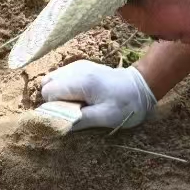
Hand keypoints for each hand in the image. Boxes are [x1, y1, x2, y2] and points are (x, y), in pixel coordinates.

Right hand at [39, 61, 155, 130]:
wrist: (142, 87)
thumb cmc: (127, 104)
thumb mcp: (105, 118)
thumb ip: (79, 120)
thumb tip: (56, 124)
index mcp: (81, 81)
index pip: (48, 92)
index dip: (55, 106)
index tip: (71, 114)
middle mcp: (76, 69)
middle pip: (47, 83)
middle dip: (55, 100)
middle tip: (76, 109)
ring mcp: (79, 65)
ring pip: (53, 79)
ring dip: (61, 93)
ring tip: (80, 103)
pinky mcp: (82, 66)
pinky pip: (63, 76)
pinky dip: (66, 87)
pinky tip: (82, 95)